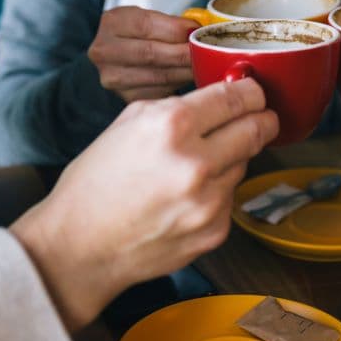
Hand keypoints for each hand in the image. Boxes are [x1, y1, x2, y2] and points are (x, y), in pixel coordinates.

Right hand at [11, 78, 278, 330]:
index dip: (252, 92)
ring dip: (231, 158)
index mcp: (172, 126)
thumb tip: (218, 98)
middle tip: (258, 118)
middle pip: (258, 129)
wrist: (79, 248)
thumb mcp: (128, 123)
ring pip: (244, 164)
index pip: (237, 98)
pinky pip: (230, 198)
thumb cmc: (96, 183)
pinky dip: (216, 193)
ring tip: (195, 166)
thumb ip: (176, 106)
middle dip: (261, 119)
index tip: (255, 93)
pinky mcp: (215, 231)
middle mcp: (197, 163)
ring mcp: (209, 201)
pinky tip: (185, 199)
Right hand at [87, 6, 198, 102]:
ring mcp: (114, 78)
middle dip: (185, 53)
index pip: (146, 25)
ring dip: (187, 71)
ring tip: (205, 65)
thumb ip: (172, 23)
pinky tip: (192, 78)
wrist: (117, 55)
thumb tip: (203, 32)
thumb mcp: (148, 17)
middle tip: (208, 52)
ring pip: (159, 76)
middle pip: (152, 53)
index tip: (198, 30)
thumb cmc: (139, 33)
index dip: (176, 29)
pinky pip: (161, 92)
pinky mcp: (127, 98)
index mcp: (112, 23)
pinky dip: (181, 85)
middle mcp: (106, 51)